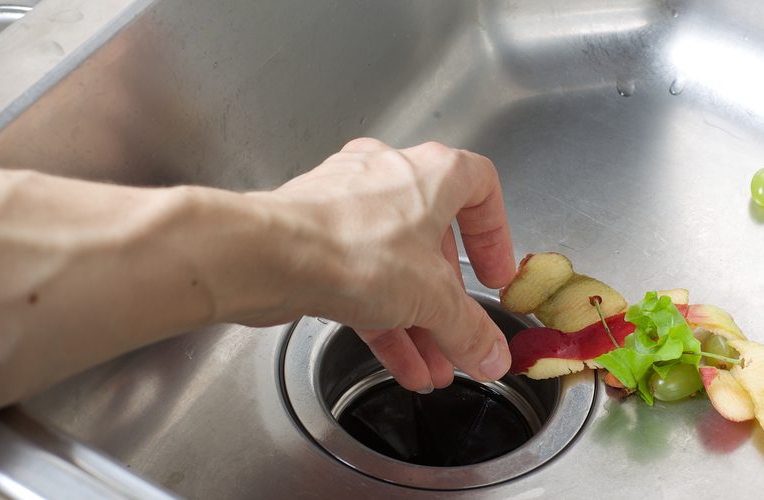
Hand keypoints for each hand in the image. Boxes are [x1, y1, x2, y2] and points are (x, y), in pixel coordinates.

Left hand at [247, 138, 515, 392]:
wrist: (267, 256)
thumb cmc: (352, 248)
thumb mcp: (433, 299)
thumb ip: (469, 330)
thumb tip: (492, 355)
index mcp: (429, 173)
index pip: (481, 187)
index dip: (495, 235)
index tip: (494, 275)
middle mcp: (389, 179)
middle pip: (434, 243)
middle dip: (450, 302)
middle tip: (462, 339)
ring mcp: (349, 207)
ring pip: (396, 267)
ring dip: (419, 321)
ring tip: (434, 367)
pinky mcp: (318, 238)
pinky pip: (363, 280)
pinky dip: (385, 320)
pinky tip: (401, 365)